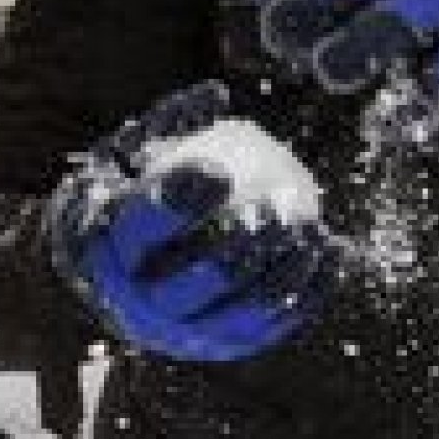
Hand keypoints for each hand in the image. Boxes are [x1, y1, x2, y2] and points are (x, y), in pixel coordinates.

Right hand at [45, 83, 333, 361]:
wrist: (103, 279)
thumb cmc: (122, 200)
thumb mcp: (125, 159)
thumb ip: (168, 127)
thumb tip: (216, 92)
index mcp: (107, 247)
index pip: (142, 225)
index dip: (179, 200)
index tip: (219, 172)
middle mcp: (138, 300)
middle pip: (200, 276)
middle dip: (248, 244)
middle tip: (283, 208)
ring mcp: (179, 332)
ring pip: (242, 308)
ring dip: (287, 270)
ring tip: (314, 230)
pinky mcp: (218, 346)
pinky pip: (272, 324)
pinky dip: (309, 291)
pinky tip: (336, 253)